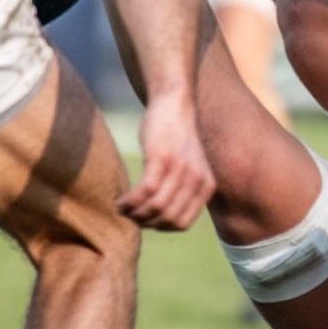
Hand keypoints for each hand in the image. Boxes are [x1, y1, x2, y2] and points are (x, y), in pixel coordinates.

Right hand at [118, 95, 213, 231]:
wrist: (174, 101)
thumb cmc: (176, 135)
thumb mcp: (190, 166)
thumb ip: (183, 189)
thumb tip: (160, 218)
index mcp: (206, 186)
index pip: (182, 223)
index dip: (160, 227)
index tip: (145, 222)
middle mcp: (196, 179)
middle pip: (167, 219)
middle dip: (145, 223)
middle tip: (130, 216)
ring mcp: (180, 169)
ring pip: (156, 208)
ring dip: (135, 214)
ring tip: (123, 209)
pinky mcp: (161, 158)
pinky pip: (145, 191)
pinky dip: (130, 202)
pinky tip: (121, 201)